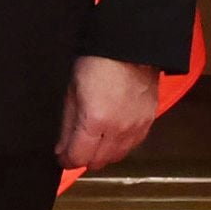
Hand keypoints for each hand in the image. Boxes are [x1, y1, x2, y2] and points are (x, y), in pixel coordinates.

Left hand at [57, 56, 163, 178]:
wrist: (130, 47)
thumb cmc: (98, 63)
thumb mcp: (72, 92)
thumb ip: (67, 125)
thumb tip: (62, 149)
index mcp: (95, 121)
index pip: (79, 157)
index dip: (67, 159)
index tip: (63, 155)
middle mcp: (118, 130)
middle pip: (98, 161)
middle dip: (84, 158)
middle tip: (77, 147)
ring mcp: (136, 127)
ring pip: (117, 157)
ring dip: (104, 154)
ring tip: (95, 142)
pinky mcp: (148, 121)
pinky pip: (133, 145)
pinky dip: (121, 146)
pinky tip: (113, 136)